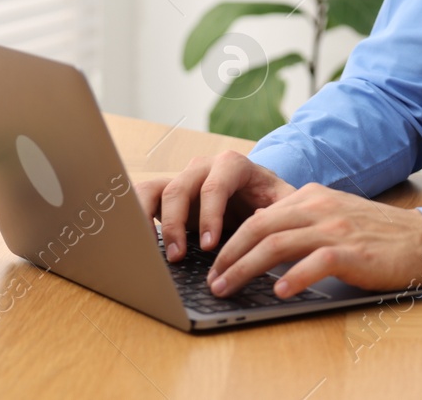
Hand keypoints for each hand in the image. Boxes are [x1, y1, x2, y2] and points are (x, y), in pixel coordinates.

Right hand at [134, 150, 296, 259]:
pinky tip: (141, 242)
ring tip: (153, 250)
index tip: (209, 245)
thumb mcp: (283, 200)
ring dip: (150, 219)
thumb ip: (281, 207)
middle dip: (176, 223)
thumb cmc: (269, 197)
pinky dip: (137, 215)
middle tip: (178, 256)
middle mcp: (203, 167)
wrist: (257, 191)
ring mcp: (184, 178)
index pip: (215, 186)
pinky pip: (145, 197)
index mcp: (232, 164)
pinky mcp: (169, 193)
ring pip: (156, 189)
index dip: (209, 215)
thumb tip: (261, 221)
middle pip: (180, 187)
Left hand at [207, 182, 421, 298]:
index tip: (214, 263)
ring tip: (227, 288)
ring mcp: (336, 228)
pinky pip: (315, 262)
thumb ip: (299, 220)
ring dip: (246, 269)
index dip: (231, 241)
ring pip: (277, 244)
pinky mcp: (353, 252)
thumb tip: (259, 229)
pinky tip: (280, 292)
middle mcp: (319, 207)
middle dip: (229, 255)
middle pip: (260, 228)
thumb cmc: (375, 234)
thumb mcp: (332, 215)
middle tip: (213, 280)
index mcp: (311, 196)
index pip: (259, 216)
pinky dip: (293, 277)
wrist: (421, 240)